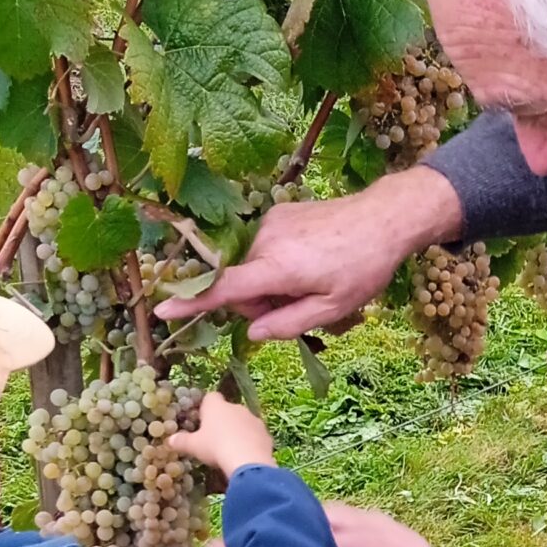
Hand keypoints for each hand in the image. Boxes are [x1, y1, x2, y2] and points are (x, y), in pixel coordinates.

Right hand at [155, 165, 464, 340]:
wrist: (385, 217)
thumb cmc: (364, 267)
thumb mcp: (333, 308)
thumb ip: (289, 323)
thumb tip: (254, 332)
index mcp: (278, 266)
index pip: (224, 288)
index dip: (192, 302)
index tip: (162, 309)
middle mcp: (266, 240)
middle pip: (240, 284)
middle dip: (260, 303)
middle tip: (300, 307)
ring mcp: (271, 223)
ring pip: (253, 269)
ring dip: (271, 284)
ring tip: (311, 282)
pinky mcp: (278, 213)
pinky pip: (264, 249)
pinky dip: (277, 263)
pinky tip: (310, 262)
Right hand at [166, 390, 275, 479]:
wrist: (247, 460)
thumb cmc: (215, 447)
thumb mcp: (194, 446)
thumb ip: (181, 442)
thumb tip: (169, 440)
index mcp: (216, 406)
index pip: (210, 397)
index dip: (205, 407)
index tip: (201, 420)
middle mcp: (236, 407)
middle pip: (227, 410)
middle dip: (222, 421)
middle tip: (213, 439)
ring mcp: (253, 419)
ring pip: (243, 422)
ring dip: (238, 431)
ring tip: (230, 450)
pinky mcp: (265, 432)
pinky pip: (255, 434)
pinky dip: (251, 442)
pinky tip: (245, 455)